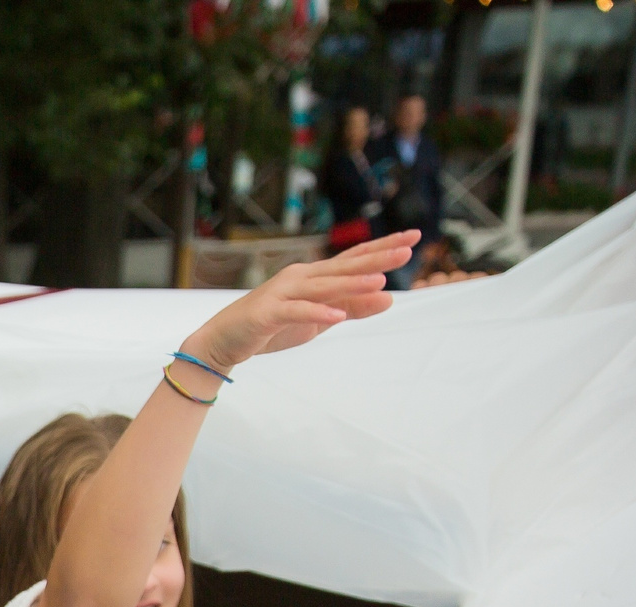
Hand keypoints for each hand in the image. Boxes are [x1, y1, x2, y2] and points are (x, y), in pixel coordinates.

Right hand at [182, 231, 417, 372]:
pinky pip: (297, 311)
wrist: (223, 340)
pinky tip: (337, 315)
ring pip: (323, 286)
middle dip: (376, 257)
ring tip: (379, 281)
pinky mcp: (268, 313)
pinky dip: (317, 312)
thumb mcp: (320, 318)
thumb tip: (390, 297)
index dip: (383, 248)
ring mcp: (283, 293)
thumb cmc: (271, 327)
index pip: (354, 259)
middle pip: (343, 266)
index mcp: (314, 276)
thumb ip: (353, 307)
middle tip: (407, 250)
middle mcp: (300, 277)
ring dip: (351, 283)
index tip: (412, 238)